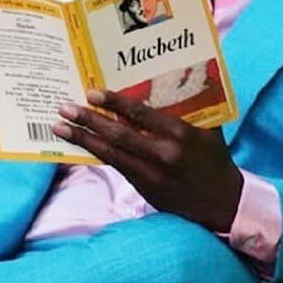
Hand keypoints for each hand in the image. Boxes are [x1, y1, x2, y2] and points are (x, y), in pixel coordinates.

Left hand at [53, 88, 241, 232]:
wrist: (222, 203)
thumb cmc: (215, 161)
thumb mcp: (209, 131)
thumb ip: (190, 108)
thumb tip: (172, 78)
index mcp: (181, 134)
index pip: (142, 114)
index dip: (115, 103)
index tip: (93, 93)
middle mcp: (164, 154)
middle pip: (119, 134)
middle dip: (89, 120)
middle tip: (65, 107)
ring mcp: (151, 173)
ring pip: (111, 153)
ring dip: (83, 139)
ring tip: (60, 126)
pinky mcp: (143, 187)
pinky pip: (115, 166)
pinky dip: (95, 154)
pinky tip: (79, 145)